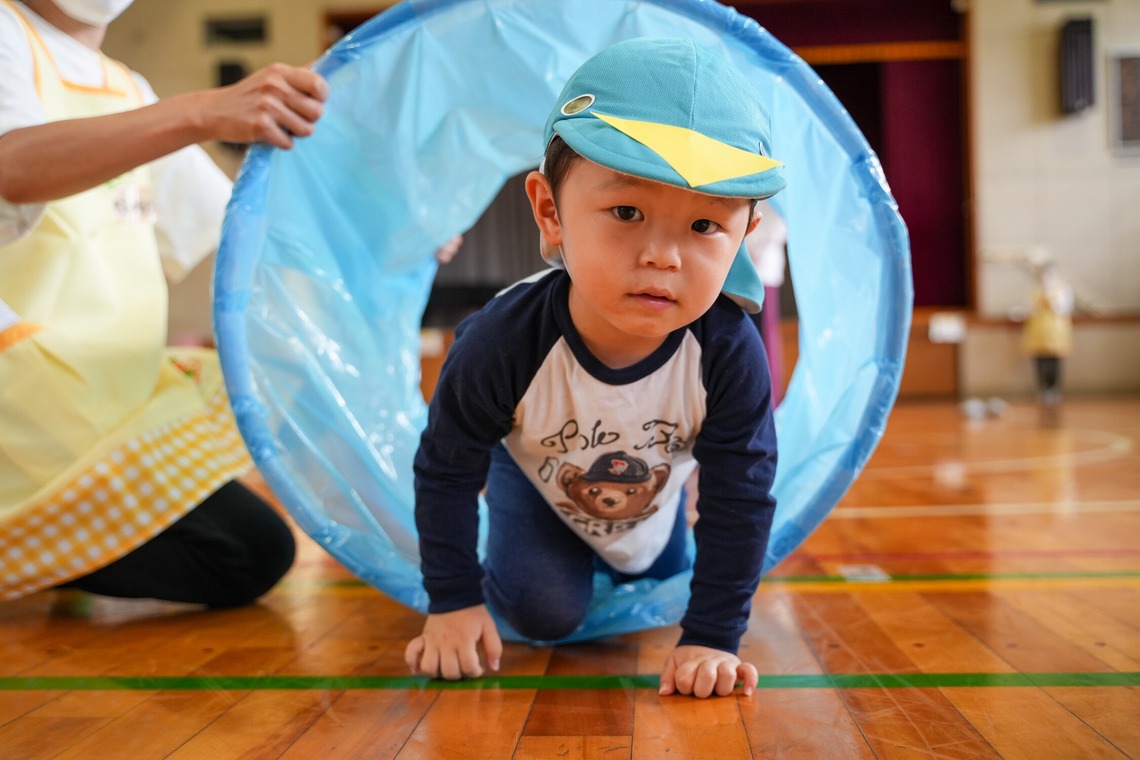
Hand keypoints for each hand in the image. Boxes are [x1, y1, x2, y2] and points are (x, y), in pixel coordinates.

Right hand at [197, 63, 327, 149]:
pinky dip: (283, 143)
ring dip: (297, 133)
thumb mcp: (271, 77)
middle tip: (294, 118)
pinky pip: (289, 143)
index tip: (312, 102)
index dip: (321, 98)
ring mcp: (267, 106)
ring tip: (282, 126)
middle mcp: (274, 86)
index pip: (319, 85)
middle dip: (309, 119)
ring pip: (306, 130)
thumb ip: (297, 76)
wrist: (215, 111)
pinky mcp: (260, 126)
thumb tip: (323, 67)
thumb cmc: (249, 96)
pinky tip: (271, 134)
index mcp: (280, 72)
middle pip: (317, 111)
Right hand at [405, 605, 502, 679]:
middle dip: (459, 675)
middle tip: (463, 667)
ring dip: (438, 673)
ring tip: (446, 667)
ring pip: (429, 668)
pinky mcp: (422, 638)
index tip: (478, 668)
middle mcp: (446, 643)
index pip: (468, 667)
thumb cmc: (473, 612)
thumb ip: (494, 647)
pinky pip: (411, 654)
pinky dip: (413, 664)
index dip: (475, 672)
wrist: (454, 593)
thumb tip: (494, 667)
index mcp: (464, 640)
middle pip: (448, 672)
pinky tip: (419, 668)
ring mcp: (432, 641)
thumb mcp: (489, 627)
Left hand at [658, 645, 757, 697]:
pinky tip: (746, 692)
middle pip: (707, 676)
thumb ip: (667, 677)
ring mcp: (726, 663)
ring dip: (721, 688)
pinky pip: (750, 672)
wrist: (706, 640)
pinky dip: (750, 681)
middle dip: (701, 690)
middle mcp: (710, 661)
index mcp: (692, 660)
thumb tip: (664, 693)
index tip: (685, 687)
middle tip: (701, 691)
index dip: (682, 686)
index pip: (685, 677)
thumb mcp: (674, 663)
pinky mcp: (740, 667)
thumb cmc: (689, 660)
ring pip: (727, 675)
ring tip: (717, 691)